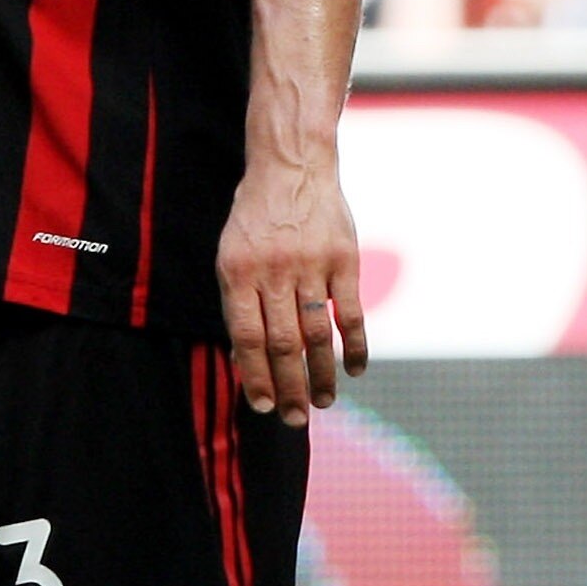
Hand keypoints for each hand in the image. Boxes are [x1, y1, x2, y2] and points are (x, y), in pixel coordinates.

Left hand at [216, 159, 366, 427]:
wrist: (292, 166)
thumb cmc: (256, 220)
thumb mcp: (231, 256)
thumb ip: (238, 304)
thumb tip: (245, 362)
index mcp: (237, 272)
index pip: (246, 338)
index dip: (254, 376)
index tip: (262, 406)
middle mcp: (273, 271)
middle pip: (283, 344)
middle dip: (289, 388)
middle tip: (295, 418)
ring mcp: (311, 265)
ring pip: (317, 334)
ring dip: (322, 375)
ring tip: (324, 402)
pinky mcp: (343, 259)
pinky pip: (350, 312)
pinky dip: (354, 345)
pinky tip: (354, 369)